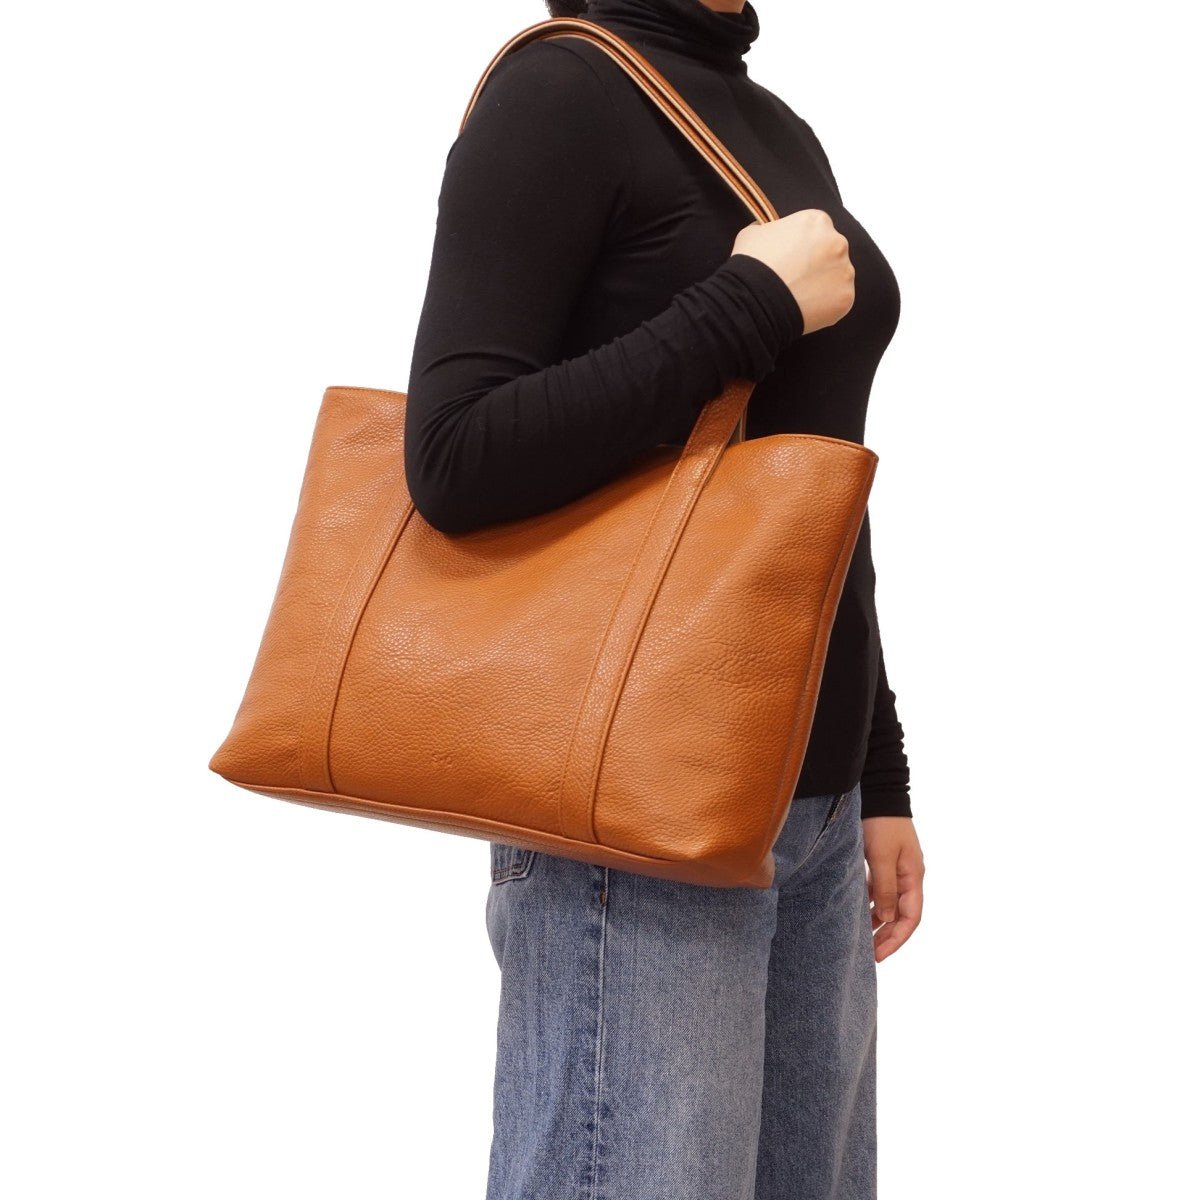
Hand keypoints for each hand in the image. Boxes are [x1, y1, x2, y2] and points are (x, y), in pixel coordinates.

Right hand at [731, 208, 854, 333]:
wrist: (754, 300)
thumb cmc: (752, 265)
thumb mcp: (752, 234)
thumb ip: (768, 230)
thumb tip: (766, 232)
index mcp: (817, 221)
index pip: (816, 232)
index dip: (802, 247)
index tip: (791, 260)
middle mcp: (838, 242)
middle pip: (831, 253)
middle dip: (817, 265)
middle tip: (796, 280)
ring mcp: (845, 270)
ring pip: (837, 277)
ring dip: (823, 285)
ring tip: (799, 296)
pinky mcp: (846, 297)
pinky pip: (838, 300)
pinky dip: (825, 306)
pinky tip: (805, 308)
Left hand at [861, 817, 923, 962]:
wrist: (880, 792)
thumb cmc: (881, 823)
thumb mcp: (882, 857)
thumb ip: (885, 888)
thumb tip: (886, 919)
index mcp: (914, 876)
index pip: (911, 917)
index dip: (897, 938)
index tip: (880, 955)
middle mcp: (909, 875)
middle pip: (902, 914)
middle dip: (887, 935)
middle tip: (869, 954)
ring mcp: (898, 868)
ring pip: (890, 903)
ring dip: (878, 921)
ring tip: (862, 938)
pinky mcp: (885, 860)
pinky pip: (881, 890)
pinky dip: (871, 903)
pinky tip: (858, 911)